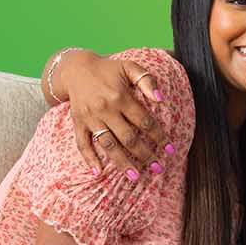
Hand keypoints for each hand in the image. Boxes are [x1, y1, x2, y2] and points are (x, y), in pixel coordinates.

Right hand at [62, 51, 169, 174]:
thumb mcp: (129, 67)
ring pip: (108, 145)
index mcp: (120, 97)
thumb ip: (146, 80)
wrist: (76, 68)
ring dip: (122, 162)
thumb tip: (160, 99)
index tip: (169, 149)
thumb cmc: (108, 69)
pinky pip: (82, 144)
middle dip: (144, 154)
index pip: (144, 121)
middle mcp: (105, 110)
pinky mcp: (78, 123)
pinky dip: (89, 159)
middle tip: (157, 168)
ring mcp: (91, 118)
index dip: (158, 136)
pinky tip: (98, 172)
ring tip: (135, 177)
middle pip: (128, 138)